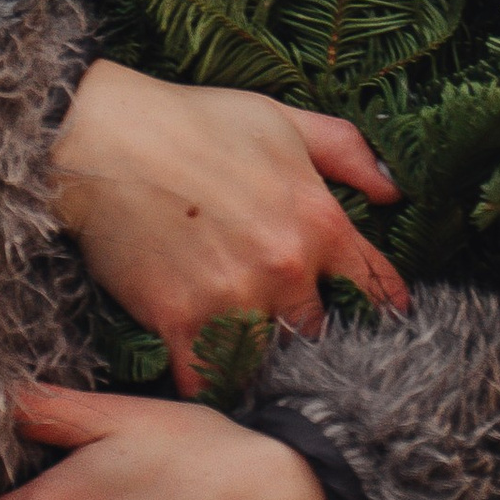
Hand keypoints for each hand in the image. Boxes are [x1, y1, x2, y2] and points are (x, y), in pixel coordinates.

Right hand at [48, 58, 405, 396]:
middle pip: (318, 329)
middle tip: (289, 330)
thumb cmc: (193, 122)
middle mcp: (285, 266)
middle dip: (306, 330)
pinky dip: (208, 379)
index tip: (380, 322)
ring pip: (267, 356)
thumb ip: (347, 153)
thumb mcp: (282, 120)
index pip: (374, 284)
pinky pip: (208, 377)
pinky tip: (205, 371)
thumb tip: (395, 191)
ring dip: (259, 356)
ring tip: (248, 353)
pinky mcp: (181, 321)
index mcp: (317, 219)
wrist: (103, 139)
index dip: (380, 305)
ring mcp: (234, 298)